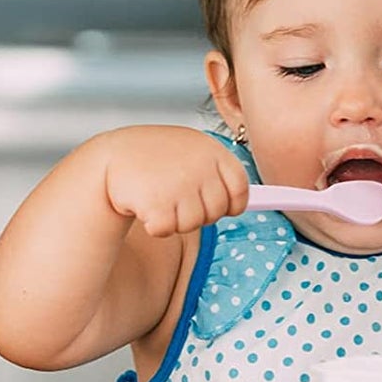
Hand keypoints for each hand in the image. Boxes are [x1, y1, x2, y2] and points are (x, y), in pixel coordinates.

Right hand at [103, 125, 249, 237]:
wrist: (112, 156)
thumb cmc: (156, 158)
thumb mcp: (190, 153)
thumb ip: (218, 173)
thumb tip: (269, 200)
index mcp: (212, 151)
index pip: (241, 189)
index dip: (229, 203)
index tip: (214, 203)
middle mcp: (200, 165)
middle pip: (217, 212)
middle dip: (197, 212)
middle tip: (173, 193)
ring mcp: (180, 184)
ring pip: (192, 224)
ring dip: (173, 218)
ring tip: (157, 194)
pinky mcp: (158, 203)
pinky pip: (167, 230)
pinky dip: (154, 224)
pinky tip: (143, 203)